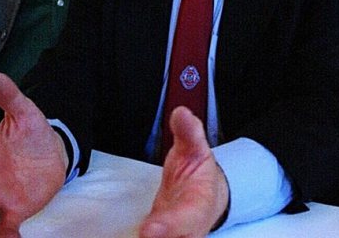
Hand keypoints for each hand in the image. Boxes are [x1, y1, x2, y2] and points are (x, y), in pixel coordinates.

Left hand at [139, 107, 229, 237]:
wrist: (205, 196)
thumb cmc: (197, 174)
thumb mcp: (196, 150)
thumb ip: (189, 133)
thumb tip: (181, 113)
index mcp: (197, 207)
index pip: (185, 218)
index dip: (168, 226)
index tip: (149, 230)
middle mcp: (186, 230)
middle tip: (141, 235)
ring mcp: (172, 237)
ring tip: (133, 236)